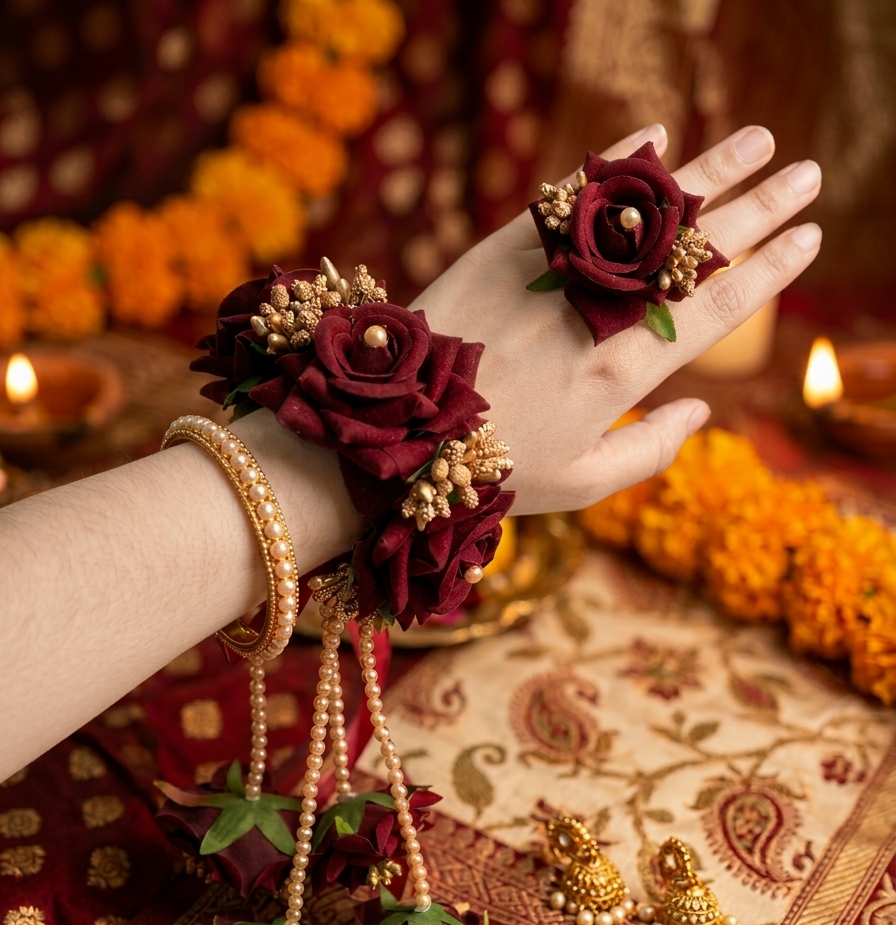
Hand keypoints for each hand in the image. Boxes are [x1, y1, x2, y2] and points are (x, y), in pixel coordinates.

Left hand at [414, 124, 821, 513]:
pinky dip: (616, 165)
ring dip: (707, 169)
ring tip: (756, 141)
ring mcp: (551, 270)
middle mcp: (596, 309)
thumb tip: (699, 411)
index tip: (809, 235)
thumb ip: (649, 448)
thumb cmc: (487, 469)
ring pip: (644, 209)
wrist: (391, 429)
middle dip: (761, 206)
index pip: (718, 306)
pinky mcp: (504, 246)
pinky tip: (655, 140)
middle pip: (697, 246)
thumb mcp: (578, 483)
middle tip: (809, 174)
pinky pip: (572, 195)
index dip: (772, 267)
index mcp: (623, 370)